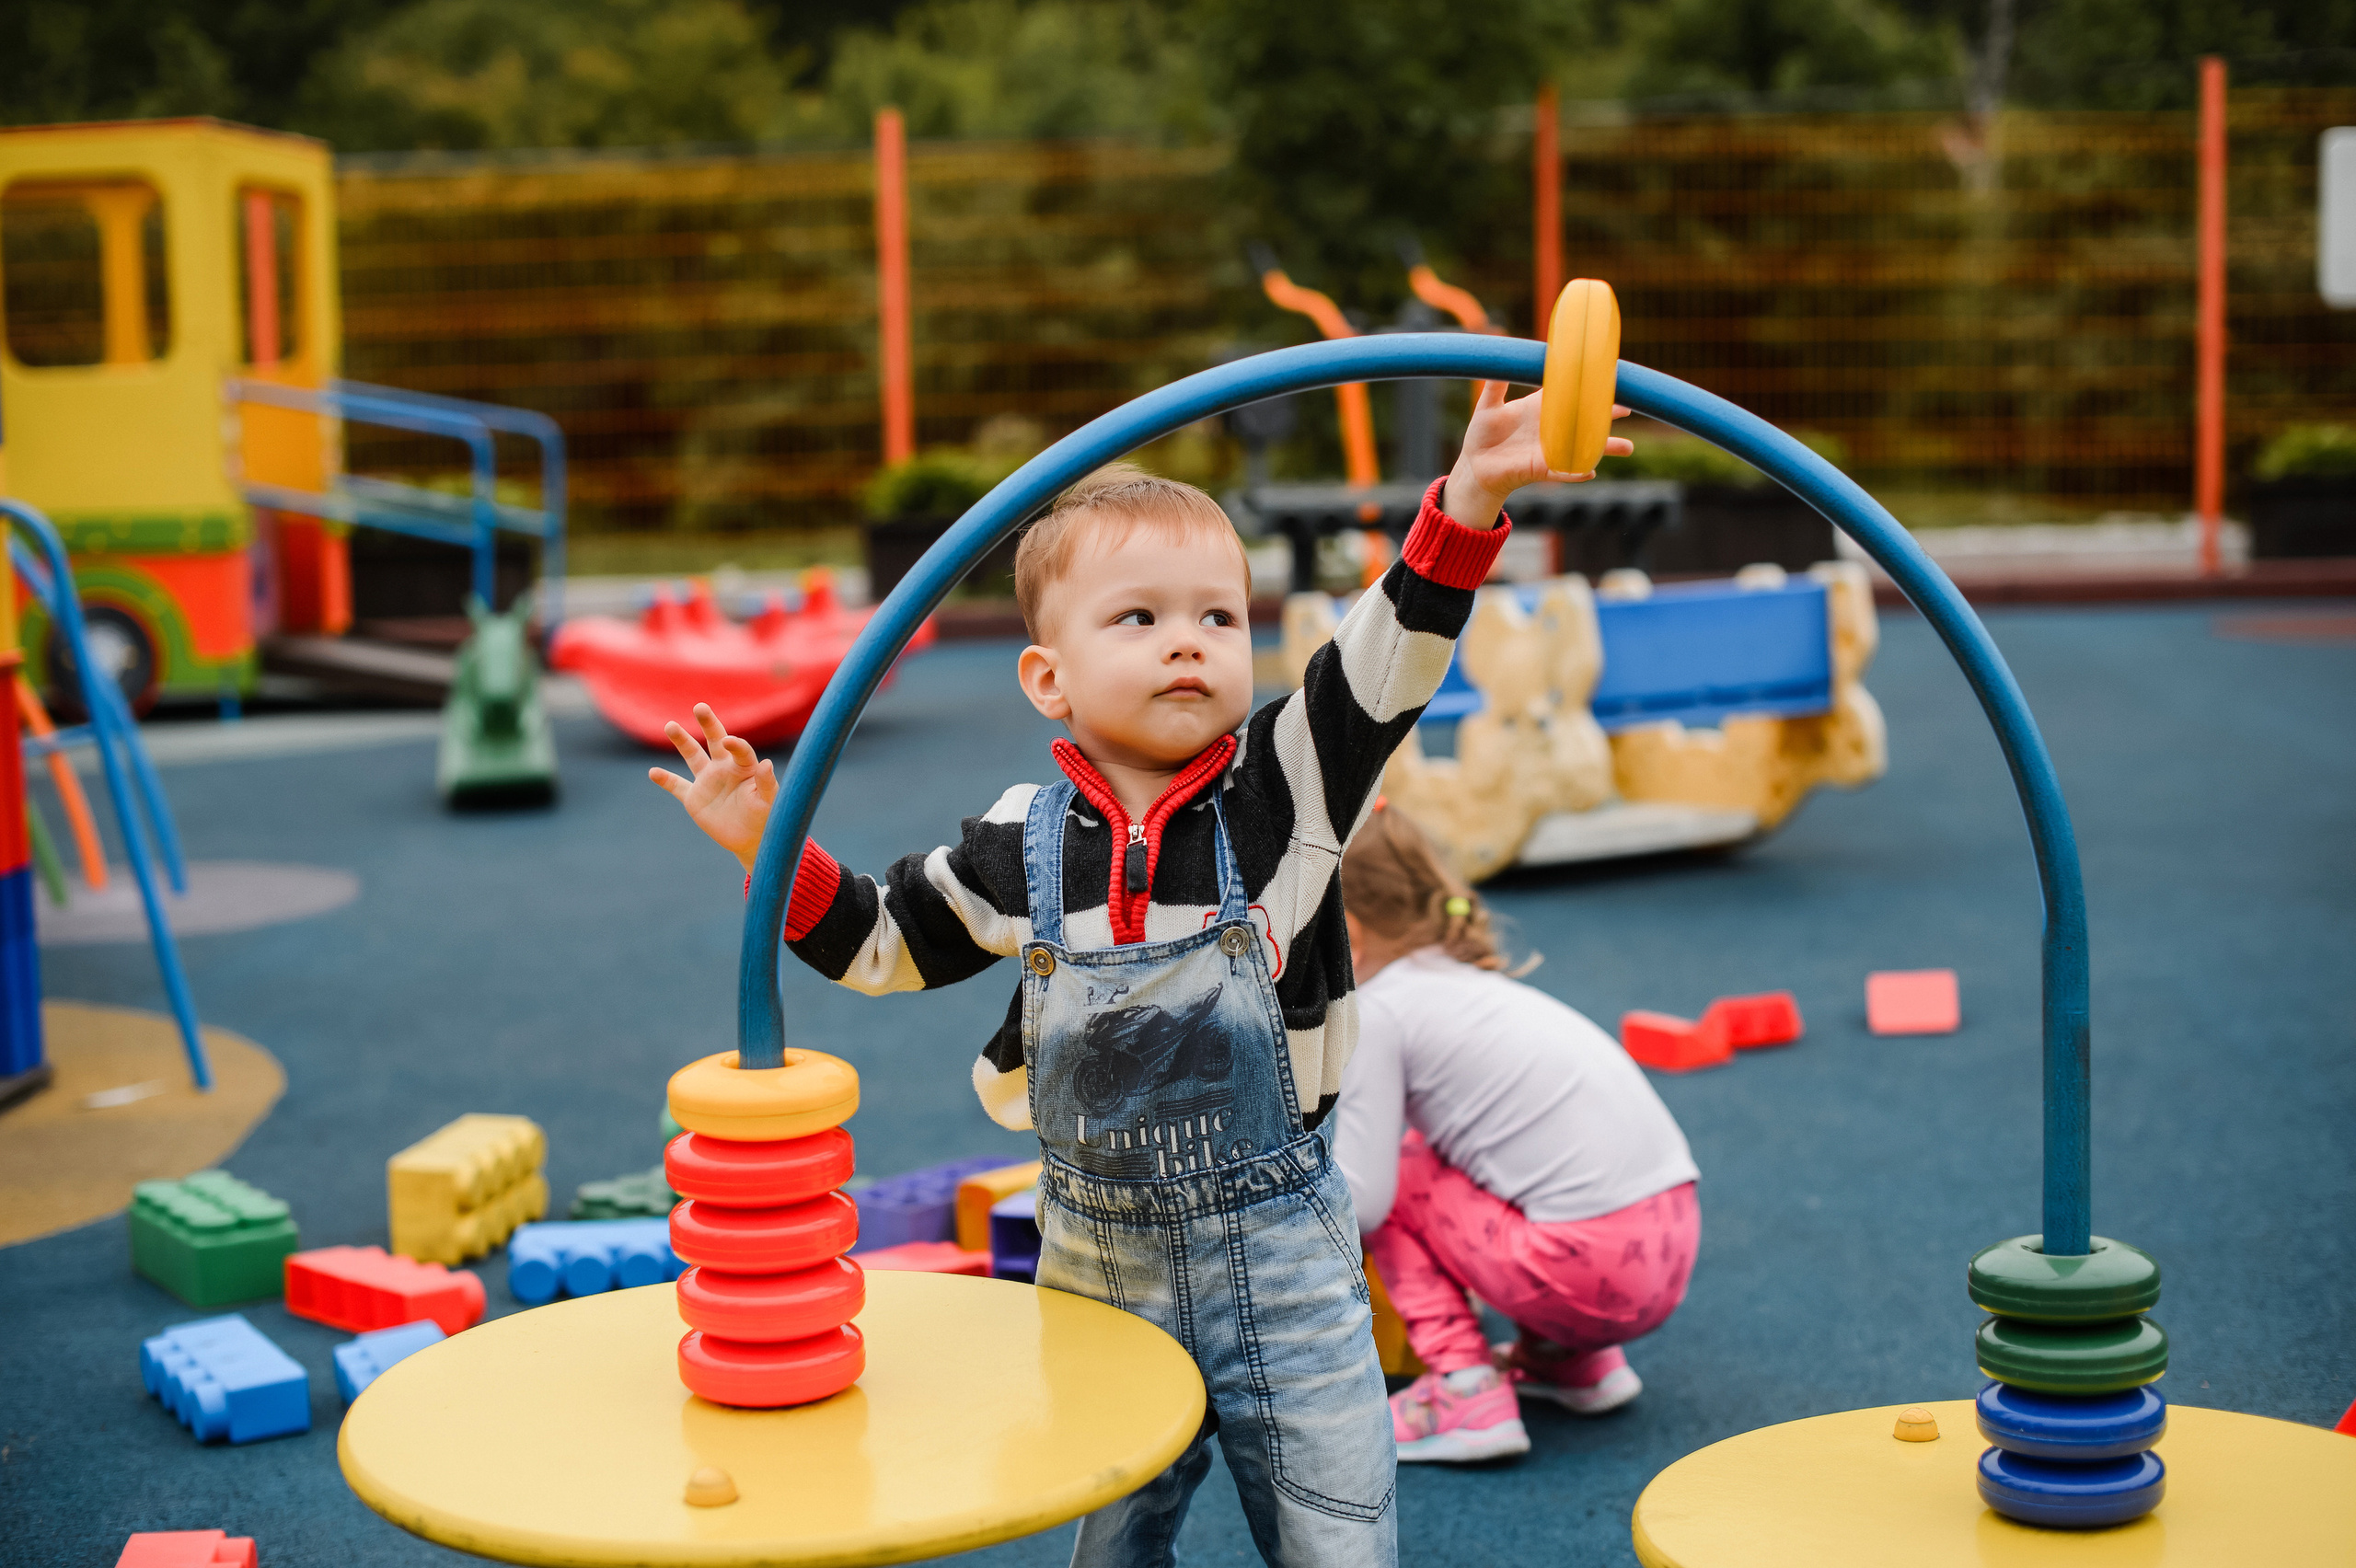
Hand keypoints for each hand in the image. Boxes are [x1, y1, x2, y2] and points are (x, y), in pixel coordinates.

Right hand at [649, 703, 775, 872]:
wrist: (751, 840)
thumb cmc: (767, 818)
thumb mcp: (769, 801)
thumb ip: (766, 783)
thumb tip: (767, 763)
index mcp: (746, 767)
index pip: (740, 750)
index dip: (736, 744)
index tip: (730, 741)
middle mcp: (725, 768)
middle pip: (715, 740)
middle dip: (709, 723)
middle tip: (701, 707)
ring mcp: (708, 781)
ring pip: (693, 756)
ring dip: (682, 741)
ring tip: (671, 725)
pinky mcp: (694, 798)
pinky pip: (677, 786)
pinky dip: (665, 780)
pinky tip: (653, 773)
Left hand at [1442, 380, 1633, 528]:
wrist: (1475, 464)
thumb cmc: (1482, 434)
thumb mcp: (1487, 405)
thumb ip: (1496, 384)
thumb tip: (1499, 353)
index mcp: (1540, 408)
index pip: (1569, 394)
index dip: (1587, 386)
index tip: (1609, 377)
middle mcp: (1550, 428)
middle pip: (1585, 420)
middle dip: (1607, 415)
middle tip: (1629, 408)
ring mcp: (1549, 449)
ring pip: (1583, 447)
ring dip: (1603, 448)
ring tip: (1627, 448)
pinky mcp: (1541, 469)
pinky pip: (1563, 471)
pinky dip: (1576, 471)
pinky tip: (1590, 470)